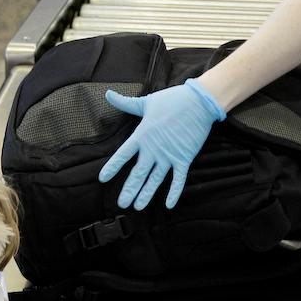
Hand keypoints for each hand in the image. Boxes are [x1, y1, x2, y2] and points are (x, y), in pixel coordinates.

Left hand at [97, 79, 225, 209]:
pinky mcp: (184, 159)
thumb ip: (126, 103)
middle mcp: (153, 149)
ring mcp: (169, 156)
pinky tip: (168, 205)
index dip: (113, 167)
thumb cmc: (171, 100)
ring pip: (155, 180)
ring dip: (146, 194)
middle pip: (138, 174)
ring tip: (138, 207)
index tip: (102, 179)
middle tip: (121, 204)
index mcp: (142, 135)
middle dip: (129, 189)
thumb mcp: (146, 102)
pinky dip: (174, 193)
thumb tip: (107, 94)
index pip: (123, 154)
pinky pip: (178, 180)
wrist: (198, 102)